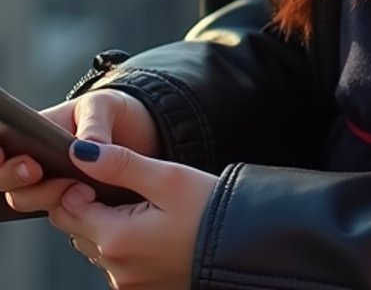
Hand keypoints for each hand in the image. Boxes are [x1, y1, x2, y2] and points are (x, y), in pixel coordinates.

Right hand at [1, 88, 161, 216]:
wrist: (139, 134)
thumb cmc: (113, 112)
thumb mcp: (104, 106)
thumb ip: (94, 123)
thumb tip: (87, 148)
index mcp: (34, 133)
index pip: (3, 147)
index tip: (5, 155)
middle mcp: (35, 162)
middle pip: (9, 181)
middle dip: (16, 178)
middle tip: (35, 170)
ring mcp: (50, 185)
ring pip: (29, 201)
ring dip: (45, 196)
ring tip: (73, 183)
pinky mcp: (69, 204)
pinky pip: (58, 213)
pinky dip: (66, 210)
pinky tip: (83, 201)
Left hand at [48, 139, 217, 289]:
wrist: (246, 247)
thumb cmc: (212, 210)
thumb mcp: (167, 177)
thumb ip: (120, 164)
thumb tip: (81, 152)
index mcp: (116, 239)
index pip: (66, 209)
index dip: (78, 184)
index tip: (103, 170)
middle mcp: (115, 268)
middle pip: (77, 229)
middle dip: (90, 203)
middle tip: (126, 184)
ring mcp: (127, 282)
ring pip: (95, 245)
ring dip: (107, 223)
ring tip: (143, 204)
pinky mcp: (140, 287)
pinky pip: (116, 260)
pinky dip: (124, 240)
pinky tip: (151, 225)